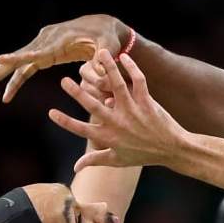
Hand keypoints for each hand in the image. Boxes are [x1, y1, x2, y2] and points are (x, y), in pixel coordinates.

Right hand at [0, 15, 127, 102]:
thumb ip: (103, 58)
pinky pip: (28, 67)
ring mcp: (44, 45)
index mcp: (60, 38)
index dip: (20, 57)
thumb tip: (96, 73)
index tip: (0, 60)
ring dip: (4, 77)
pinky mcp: (46, 52)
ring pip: (20, 63)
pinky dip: (18, 78)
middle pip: (20, 57)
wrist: (103, 26)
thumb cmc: (108, 37)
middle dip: (1, 71)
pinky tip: (8, 94)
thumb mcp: (108, 45)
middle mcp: (47, 39)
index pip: (37, 51)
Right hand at [49, 49, 187, 169]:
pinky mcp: (147, 102)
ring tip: (98, 54)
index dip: (65, 122)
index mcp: (109, 137)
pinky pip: (139, 81)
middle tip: (63, 80)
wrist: (172, 150)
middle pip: (94, 107)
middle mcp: (119, 123)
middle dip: (78, 94)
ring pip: (117, 86)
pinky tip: (123, 57)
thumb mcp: (118, 160)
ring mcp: (133, 111)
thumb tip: (75, 168)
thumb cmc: (143, 155)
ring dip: (108, 69)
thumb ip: (95, 160)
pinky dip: (132, 67)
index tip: (50, 112)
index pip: (82, 130)